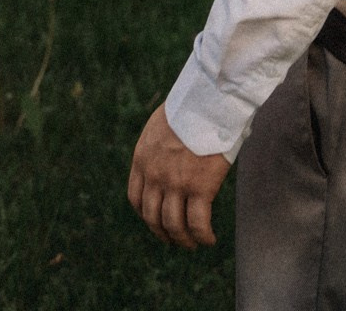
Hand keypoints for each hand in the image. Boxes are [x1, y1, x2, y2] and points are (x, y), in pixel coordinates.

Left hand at [127, 103, 229, 248]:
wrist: (207, 100)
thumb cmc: (191, 107)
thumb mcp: (161, 125)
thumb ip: (160, 145)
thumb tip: (171, 153)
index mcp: (142, 159)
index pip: (136, 198)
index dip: (145, 215)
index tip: (156, 220)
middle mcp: (154, 175)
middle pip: (152, 217)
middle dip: (162, 232)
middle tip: (175, 239)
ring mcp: (176, 183)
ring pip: (173, 225)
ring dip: (183, 240)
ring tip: (193, 244)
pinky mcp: (200, 187)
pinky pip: (197, 223)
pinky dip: (203, 236)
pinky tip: (209, 239)